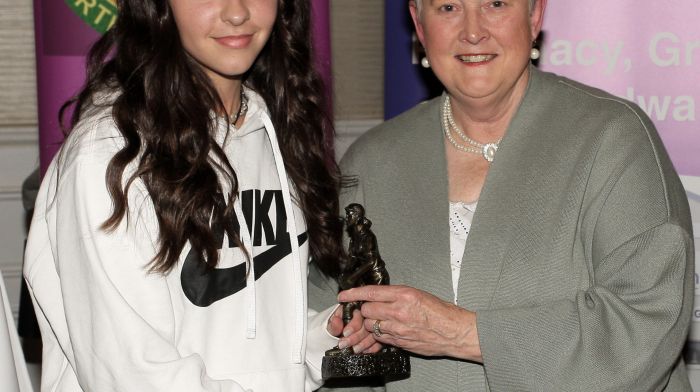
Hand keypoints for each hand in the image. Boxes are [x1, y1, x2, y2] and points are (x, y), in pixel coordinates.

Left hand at [327, 306, 380, 353]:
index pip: (359, 313)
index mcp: (355, 308)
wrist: (339, 338)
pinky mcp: (377, 335)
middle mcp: (366, 315)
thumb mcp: (332, 326)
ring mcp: (373, 326)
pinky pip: (380, 341)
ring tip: (354, 350)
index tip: (345, 333)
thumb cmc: (336, 328)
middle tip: (345, 344)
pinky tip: (364, 351)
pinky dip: (372, 348)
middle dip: (356, 337)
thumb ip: (333, 324)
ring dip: (364, 344)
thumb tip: (336, 320)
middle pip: (367, 324)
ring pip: (374, 333)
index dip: (353, 325)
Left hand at [338, 285, 481, 361]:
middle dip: (365, 310)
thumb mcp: (418, 294)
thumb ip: (397, 295)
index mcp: (404, 295)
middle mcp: (399, 311)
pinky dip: (378, 336)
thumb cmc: (441, 312)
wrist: (455, 332)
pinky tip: (381, 334)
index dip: (353, 294)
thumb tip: (379, 297)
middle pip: (367, 310)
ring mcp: (398, 329)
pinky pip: (380, 339)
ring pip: (371, 326)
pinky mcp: (399, 342)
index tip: (343, 295)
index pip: (371, 292)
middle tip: (369, 310)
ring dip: (370, 325)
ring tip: (374, 324)